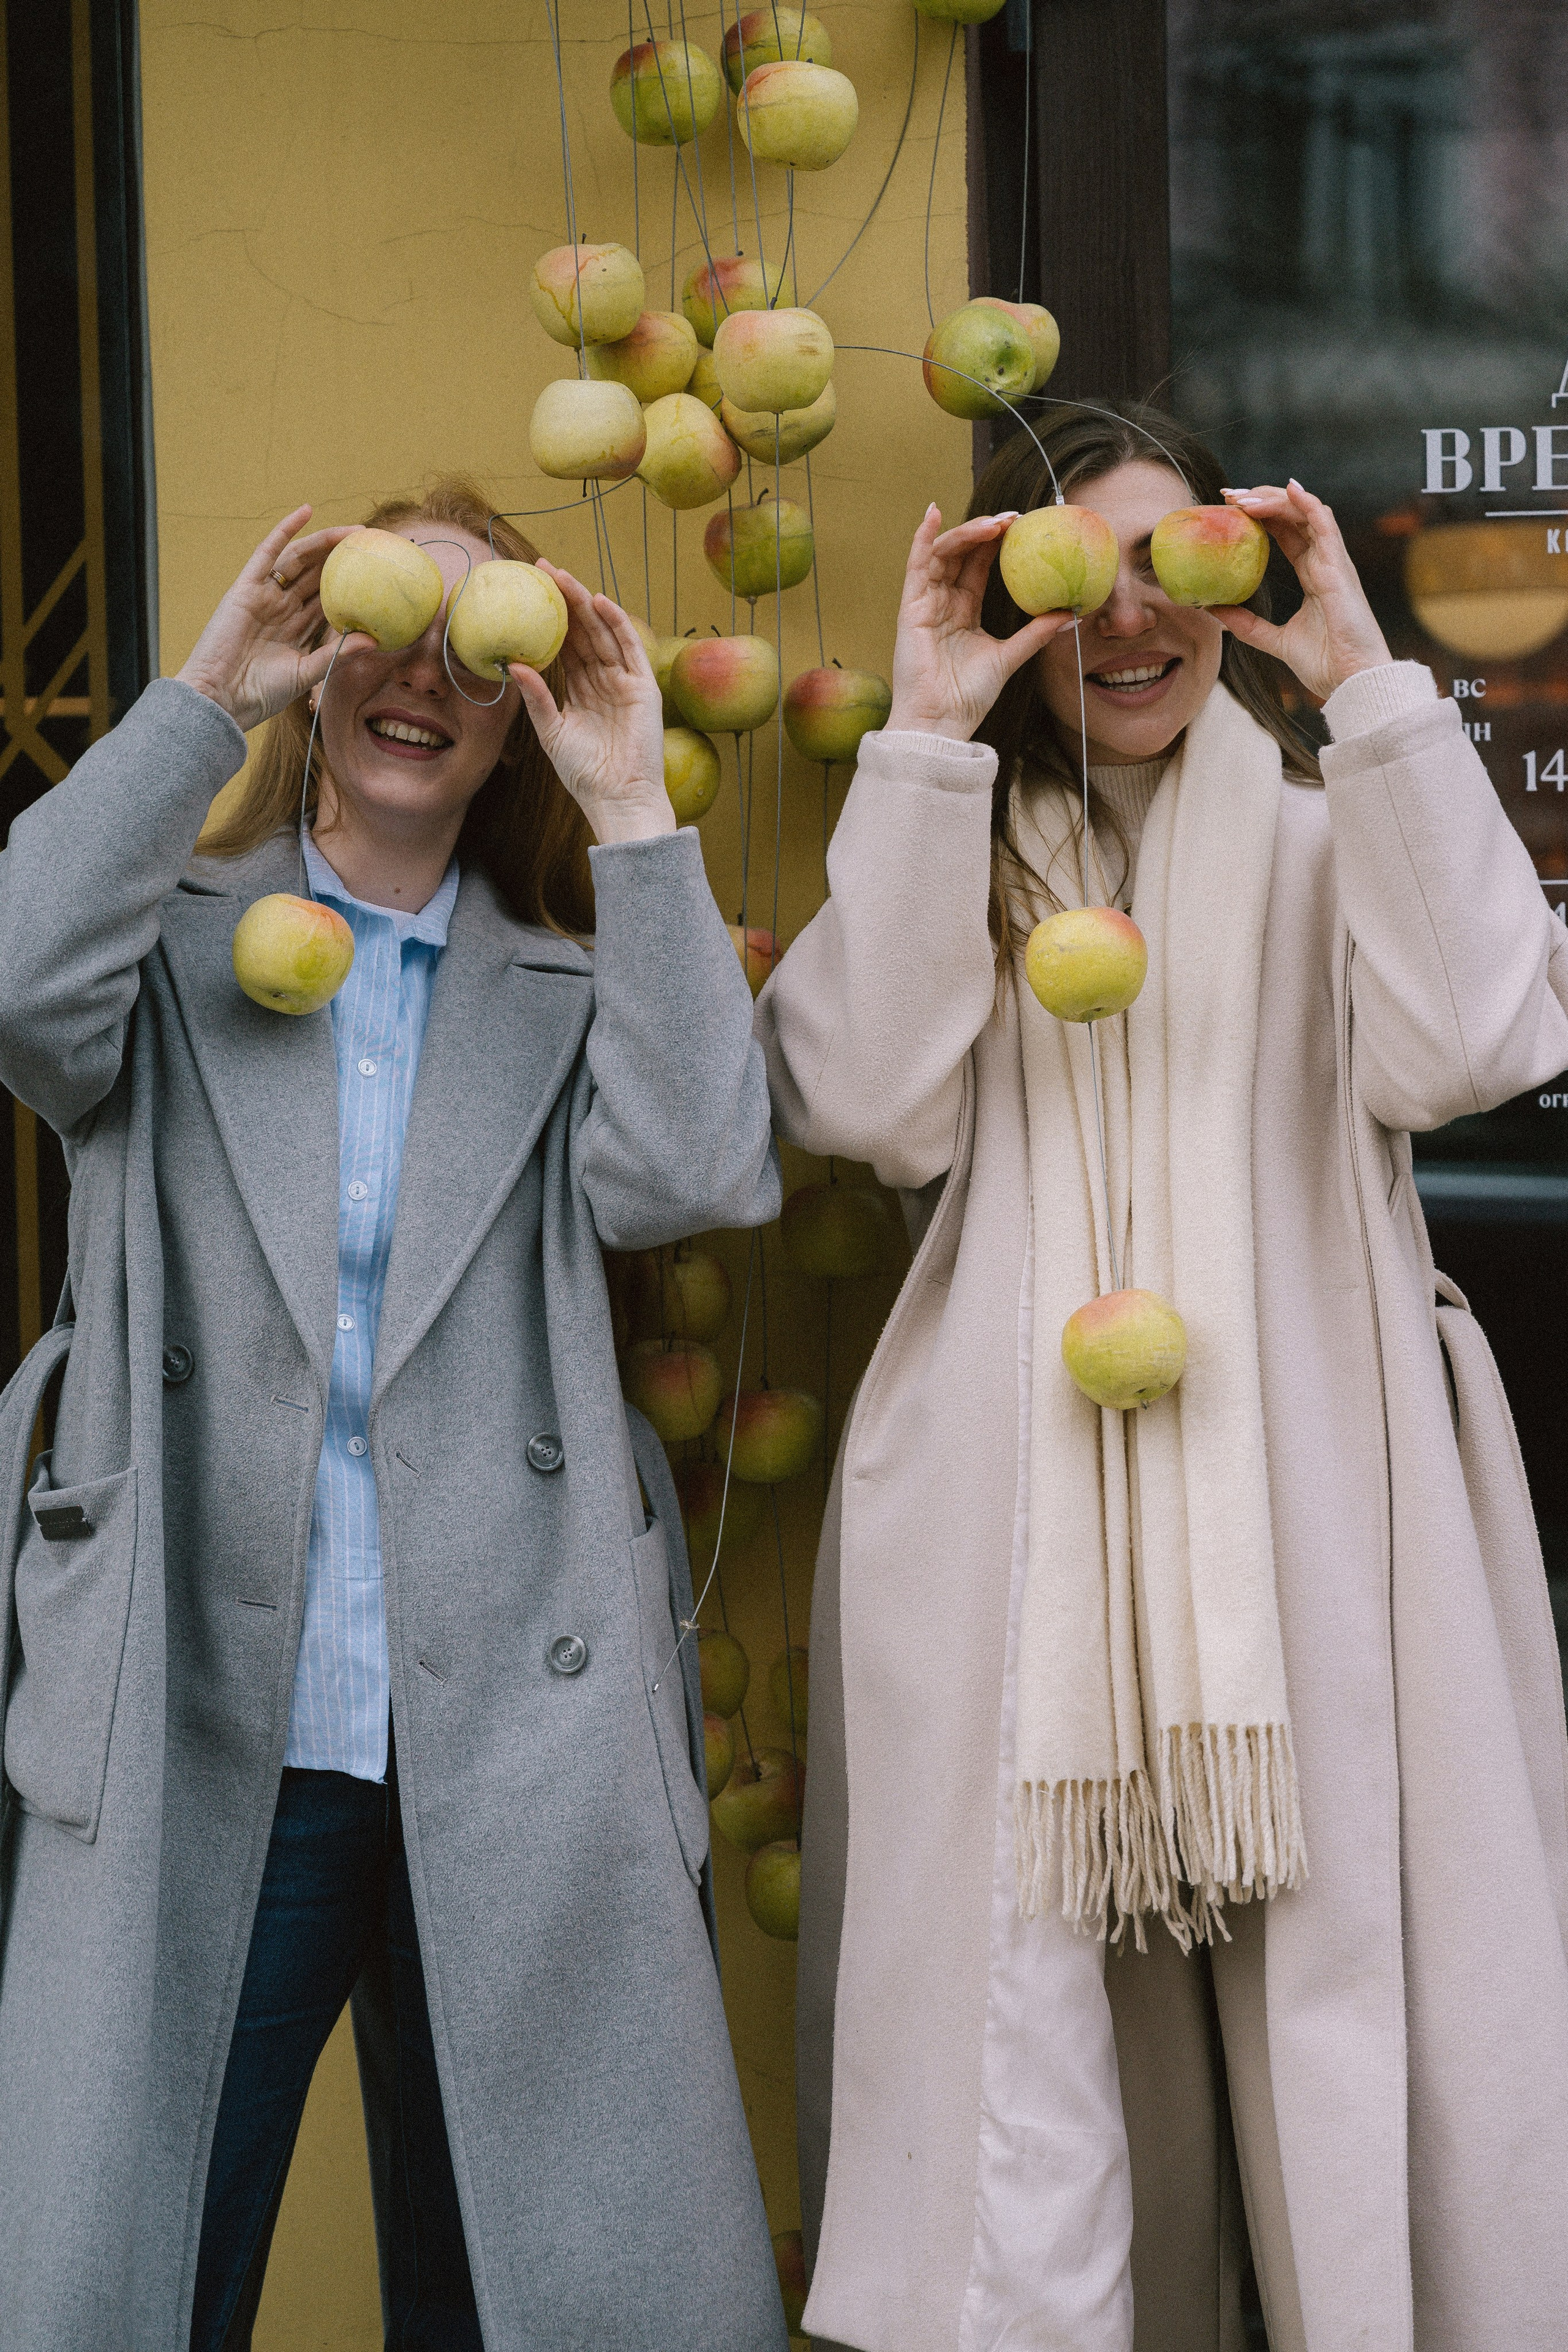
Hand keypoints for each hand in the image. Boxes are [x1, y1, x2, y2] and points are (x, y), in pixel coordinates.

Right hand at [175, 506, 370, 732]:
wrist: (220, 697)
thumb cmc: (261, 693)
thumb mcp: (307, 673)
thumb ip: (337, 654)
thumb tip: (374, 639)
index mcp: (299, 629)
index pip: (332, 599)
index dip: (355, 585)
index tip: (383, 575)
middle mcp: (283, 608)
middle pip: (318, 575)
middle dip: (345, 559)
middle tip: (375, 546)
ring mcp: (265, 596)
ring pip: (300, 560)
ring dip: (325, 543)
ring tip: (354, 532)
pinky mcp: (246, 587)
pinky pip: (267, 552)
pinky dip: (285, 530)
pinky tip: (306, 511)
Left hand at [510, 566, 672, 845]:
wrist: (617, 797)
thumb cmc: (584, 773)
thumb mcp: (552, 731)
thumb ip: (536, 697)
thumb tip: (512, 664)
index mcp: (582, 690)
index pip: (564, 645)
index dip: (548, 619)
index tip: (527, 592)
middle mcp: (604, 680)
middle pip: (583, 631)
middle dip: (564, 600)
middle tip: (542, 568)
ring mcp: (625, 681)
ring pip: (603, 633)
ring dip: (585, 603)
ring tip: (563, 577)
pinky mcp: (643, 686)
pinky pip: (629, 647)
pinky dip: (616, 622)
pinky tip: (598, 601)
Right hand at [886, 505, 1072, 742]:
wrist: (942, 722)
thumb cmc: (968, 697)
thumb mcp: (1009, 657)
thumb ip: (1034, 633)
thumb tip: (1070, 613)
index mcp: (963, 611)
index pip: (979, 566)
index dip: (998, 544)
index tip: (1024, 528)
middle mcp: (942, 602)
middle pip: (962, 554)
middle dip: (986, 532)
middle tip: (1016, 518)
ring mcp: (925, 603)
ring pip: (943, 553)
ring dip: (967, 533)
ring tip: (995, 523)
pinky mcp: (910, 608)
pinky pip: (916, 565)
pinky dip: (922, 538)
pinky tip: (933, 513)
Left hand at [1213, 481, 1391, 701]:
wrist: (1351, 681)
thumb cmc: (1325, 663)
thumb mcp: (1275, 641)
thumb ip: (1247, 625)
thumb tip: (1213, 612)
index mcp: (1313, 575)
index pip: (1286, 533)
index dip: (1261, 517)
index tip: (1229, 510)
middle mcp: (1325, 562)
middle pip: (1294, 516)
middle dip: (1262, 499)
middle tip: (1228, 496)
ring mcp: (1334, 563)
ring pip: (1306, 513)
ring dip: (1275, 499)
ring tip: (1243, 497)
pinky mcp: (1339, 569)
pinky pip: (1325, 525)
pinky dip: (1307, 504)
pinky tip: (1288, 489)